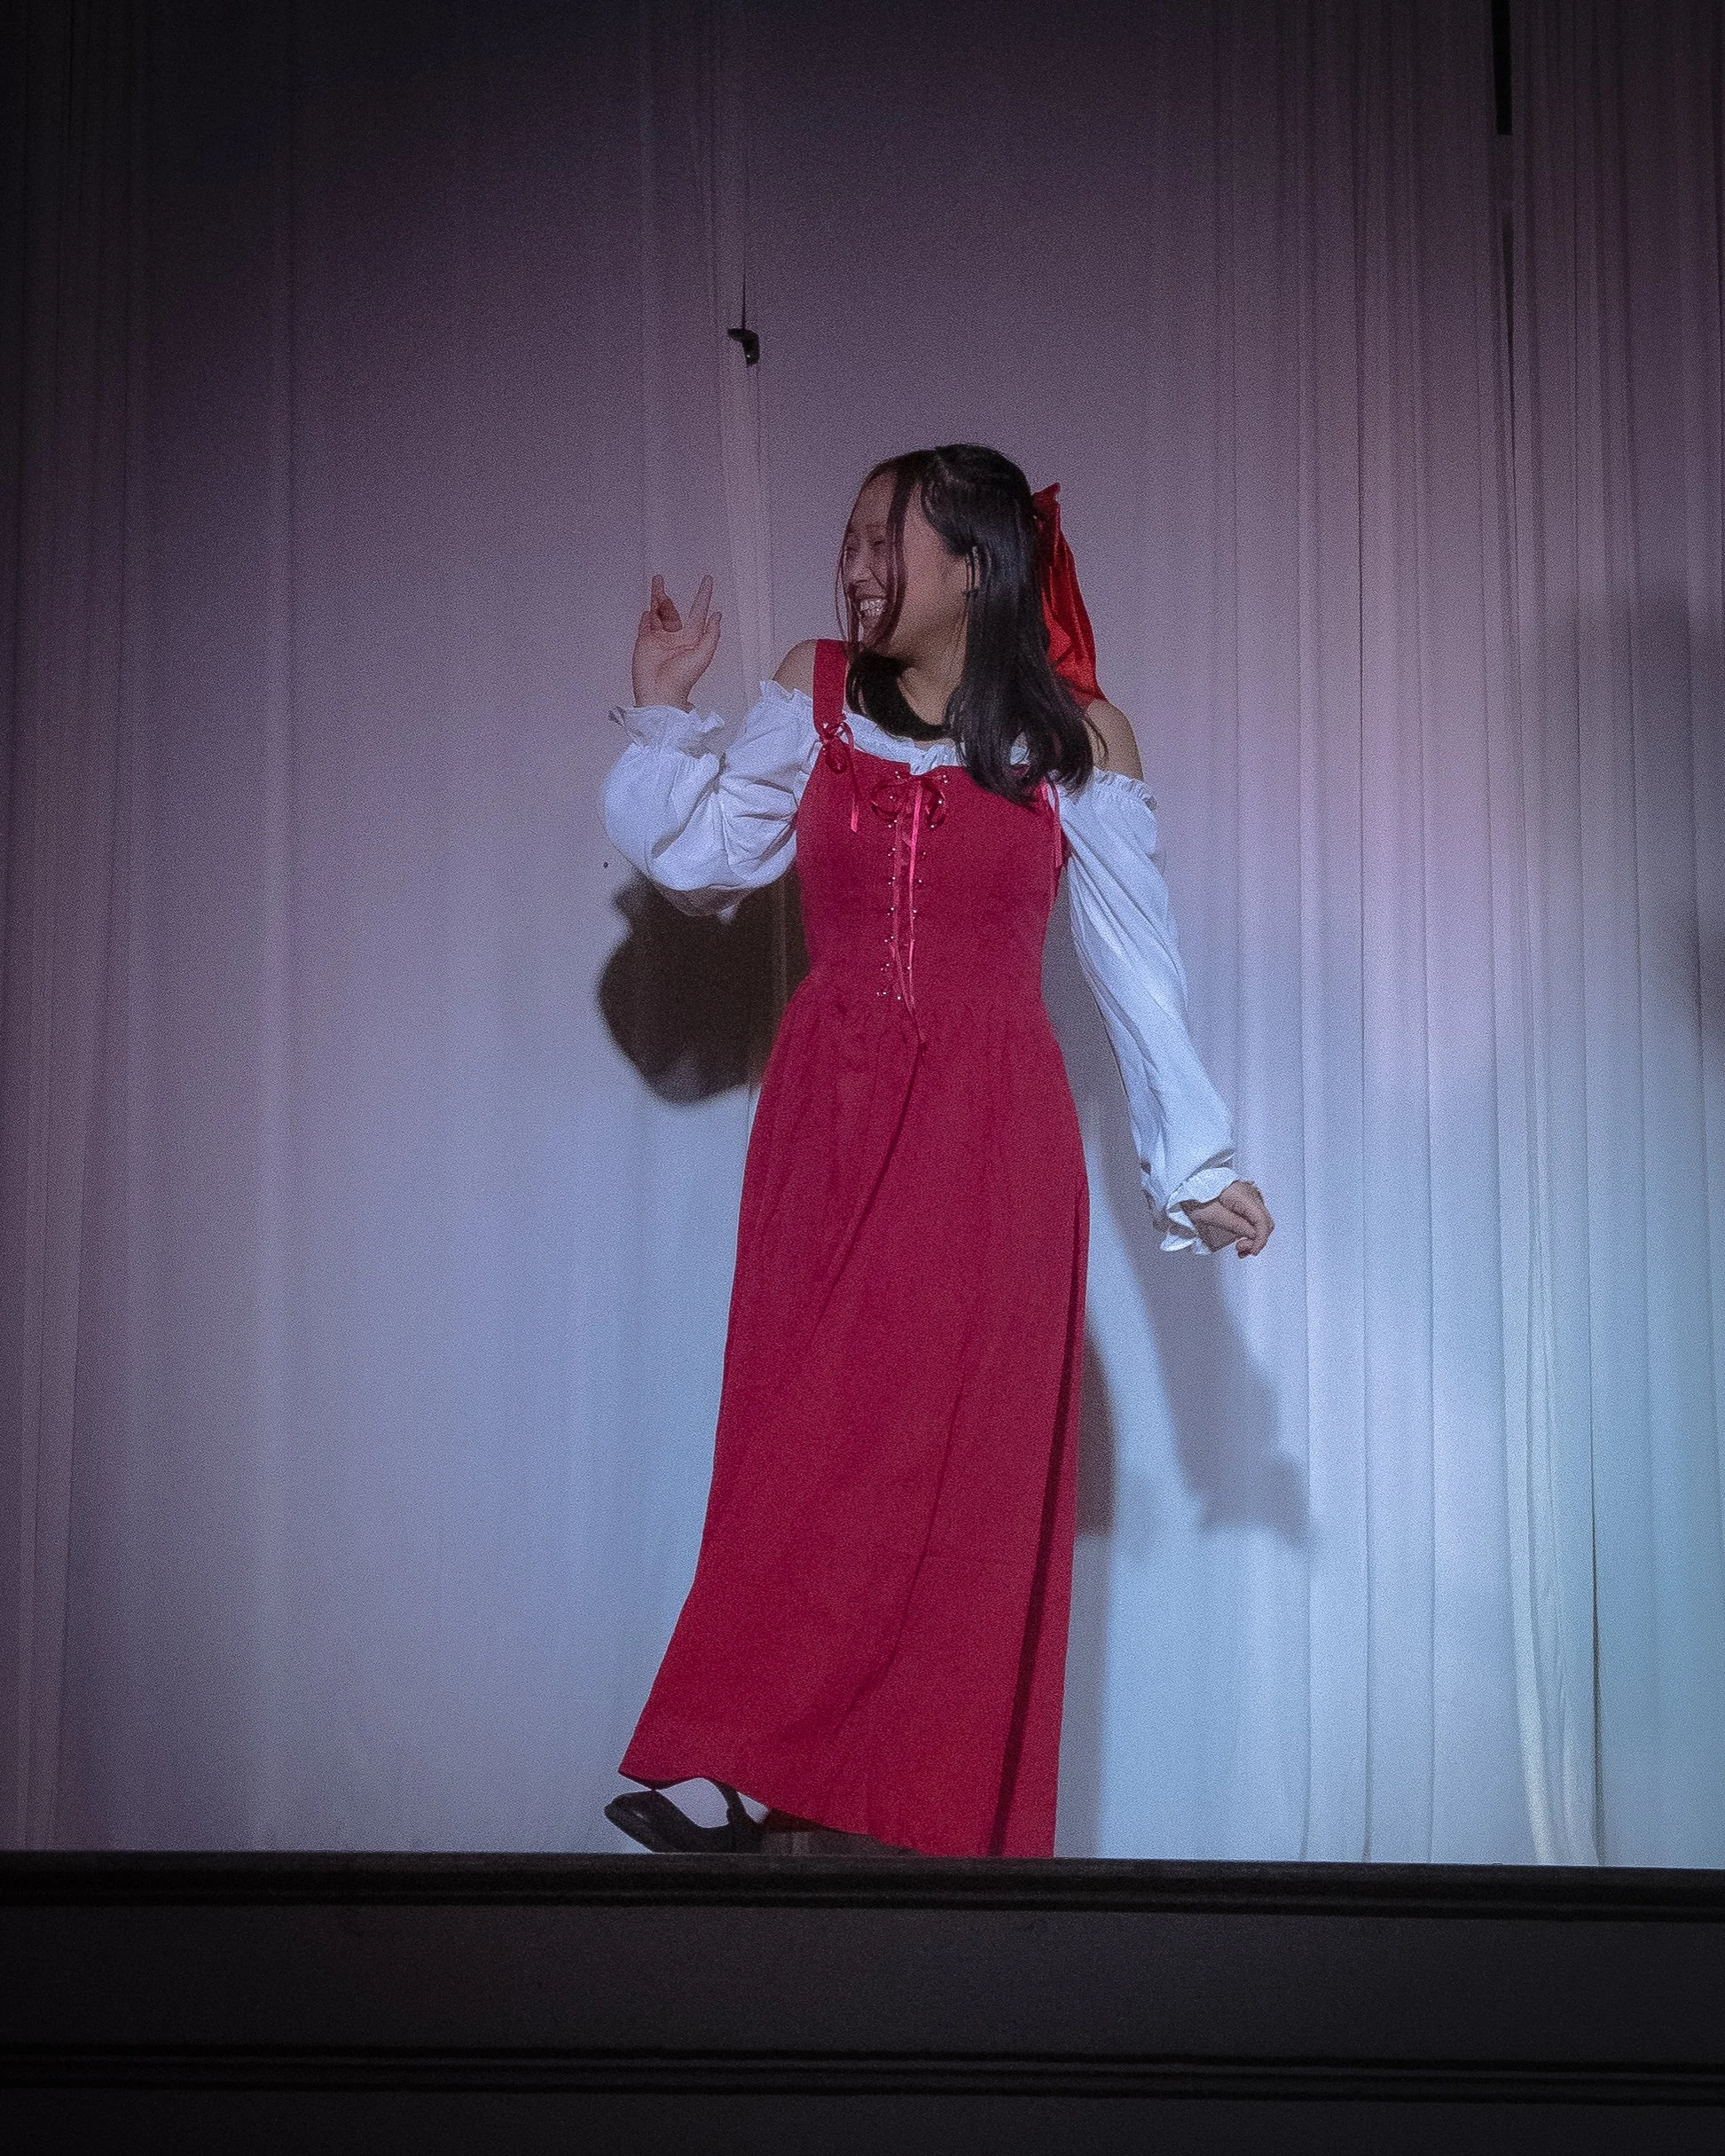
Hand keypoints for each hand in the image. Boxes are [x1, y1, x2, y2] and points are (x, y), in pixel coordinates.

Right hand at [632, 574, 721, 709]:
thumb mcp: (703, 655)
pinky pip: (645, 626)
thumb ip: (711, 634)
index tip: (707, 579)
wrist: (660, 692)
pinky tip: (647, 610)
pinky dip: (646, 617)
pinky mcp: (644, 643)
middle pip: (672, 611)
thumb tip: (717, 614)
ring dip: (656, 600)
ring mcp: (659, 639)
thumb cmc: (683, 677)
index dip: (703, 595)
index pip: (698, 611)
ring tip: (655, 585)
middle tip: (660, 580)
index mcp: (691, 638)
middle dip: (666, 597)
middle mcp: (675, 636)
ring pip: (657, 614)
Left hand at [1185, 1178, 1273, 1256]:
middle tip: (1241, 1249)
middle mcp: (1251, 1195)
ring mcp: (1249, 1197)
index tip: (1252, 1251)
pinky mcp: (1245, 1201)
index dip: (1260, 1239)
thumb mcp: (1215, 1215)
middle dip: (1256, 1239)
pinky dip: (1249, 1229)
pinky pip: (1253, 1217)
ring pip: (1261, 1221)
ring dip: (1253, 1236)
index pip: (1262, 1221)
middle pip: (1265, 1222)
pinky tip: (1241, 1236)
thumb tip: (1253, 1236)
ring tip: (1240, 1246)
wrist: (1189, 1185)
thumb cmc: (1198, 1195)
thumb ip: (1237, 1226)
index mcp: (1245, 1196)